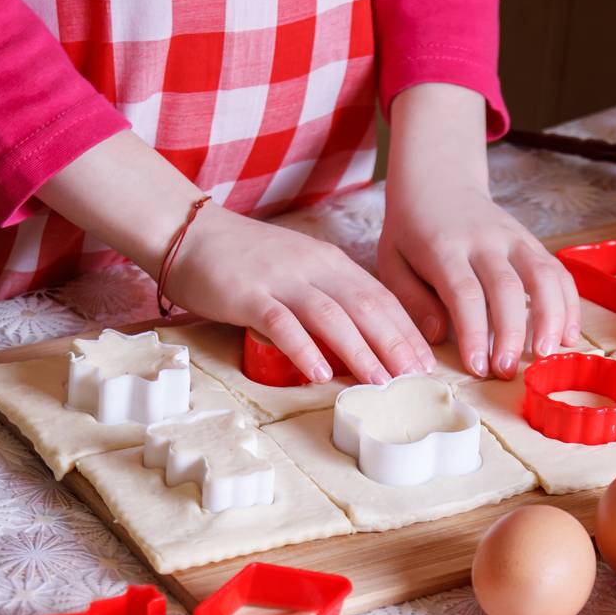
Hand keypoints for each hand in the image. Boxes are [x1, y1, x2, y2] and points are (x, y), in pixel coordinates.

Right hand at [169, 202, 433, 385]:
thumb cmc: (244, 261)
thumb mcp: (298, 272)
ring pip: (331, 316)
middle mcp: (312, 268)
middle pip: (365, 305)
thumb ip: (327, 298)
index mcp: (329, 262)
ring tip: (380, 382)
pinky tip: (321, 373)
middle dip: (395, 343)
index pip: (380, 296)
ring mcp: (281, 280)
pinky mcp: (249, 295)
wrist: (188, 232)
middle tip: (416, 376)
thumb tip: (358, 342)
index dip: (406, 329)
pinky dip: (304, 349)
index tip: (427, 361)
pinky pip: (282, 324)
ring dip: (359, 350)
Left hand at [379, 84, 580, 378]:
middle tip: (507, 373)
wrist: (438, 179)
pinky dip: (568, 304)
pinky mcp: (532, 241)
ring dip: (551, 318)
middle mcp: (484, 240)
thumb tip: (439, 336)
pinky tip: (568, 336)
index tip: (478, 368)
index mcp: (444, 247)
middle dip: (511, 335)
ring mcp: (514, 238)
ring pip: (543, 276)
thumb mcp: (392, 261)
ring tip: (548, 355)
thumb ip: (412, 299)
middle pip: (507, 288)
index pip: (465, 294)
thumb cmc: (410, 230)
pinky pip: (558, 272)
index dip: (475, 333)